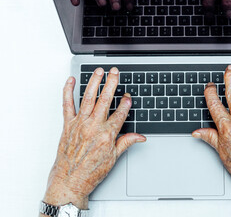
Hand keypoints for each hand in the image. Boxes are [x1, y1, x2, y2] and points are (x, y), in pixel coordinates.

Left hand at [42, 67, 145, 208]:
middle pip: (105, 101)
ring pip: (88, 98)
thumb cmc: (90, 172)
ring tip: (99, 72)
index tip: (128, 96)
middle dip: (111, 84)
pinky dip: (68, 91)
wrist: (69, 182)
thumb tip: (140, 137)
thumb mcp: (113, 158)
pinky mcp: (67, 125)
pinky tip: (71, 81)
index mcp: (106, 135)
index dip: (125, 103)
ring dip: (94, 83)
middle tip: (115, 73)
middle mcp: (93, 127)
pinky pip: (67, 104)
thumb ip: (126, 142)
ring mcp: (79, 124)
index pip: (120, 114)